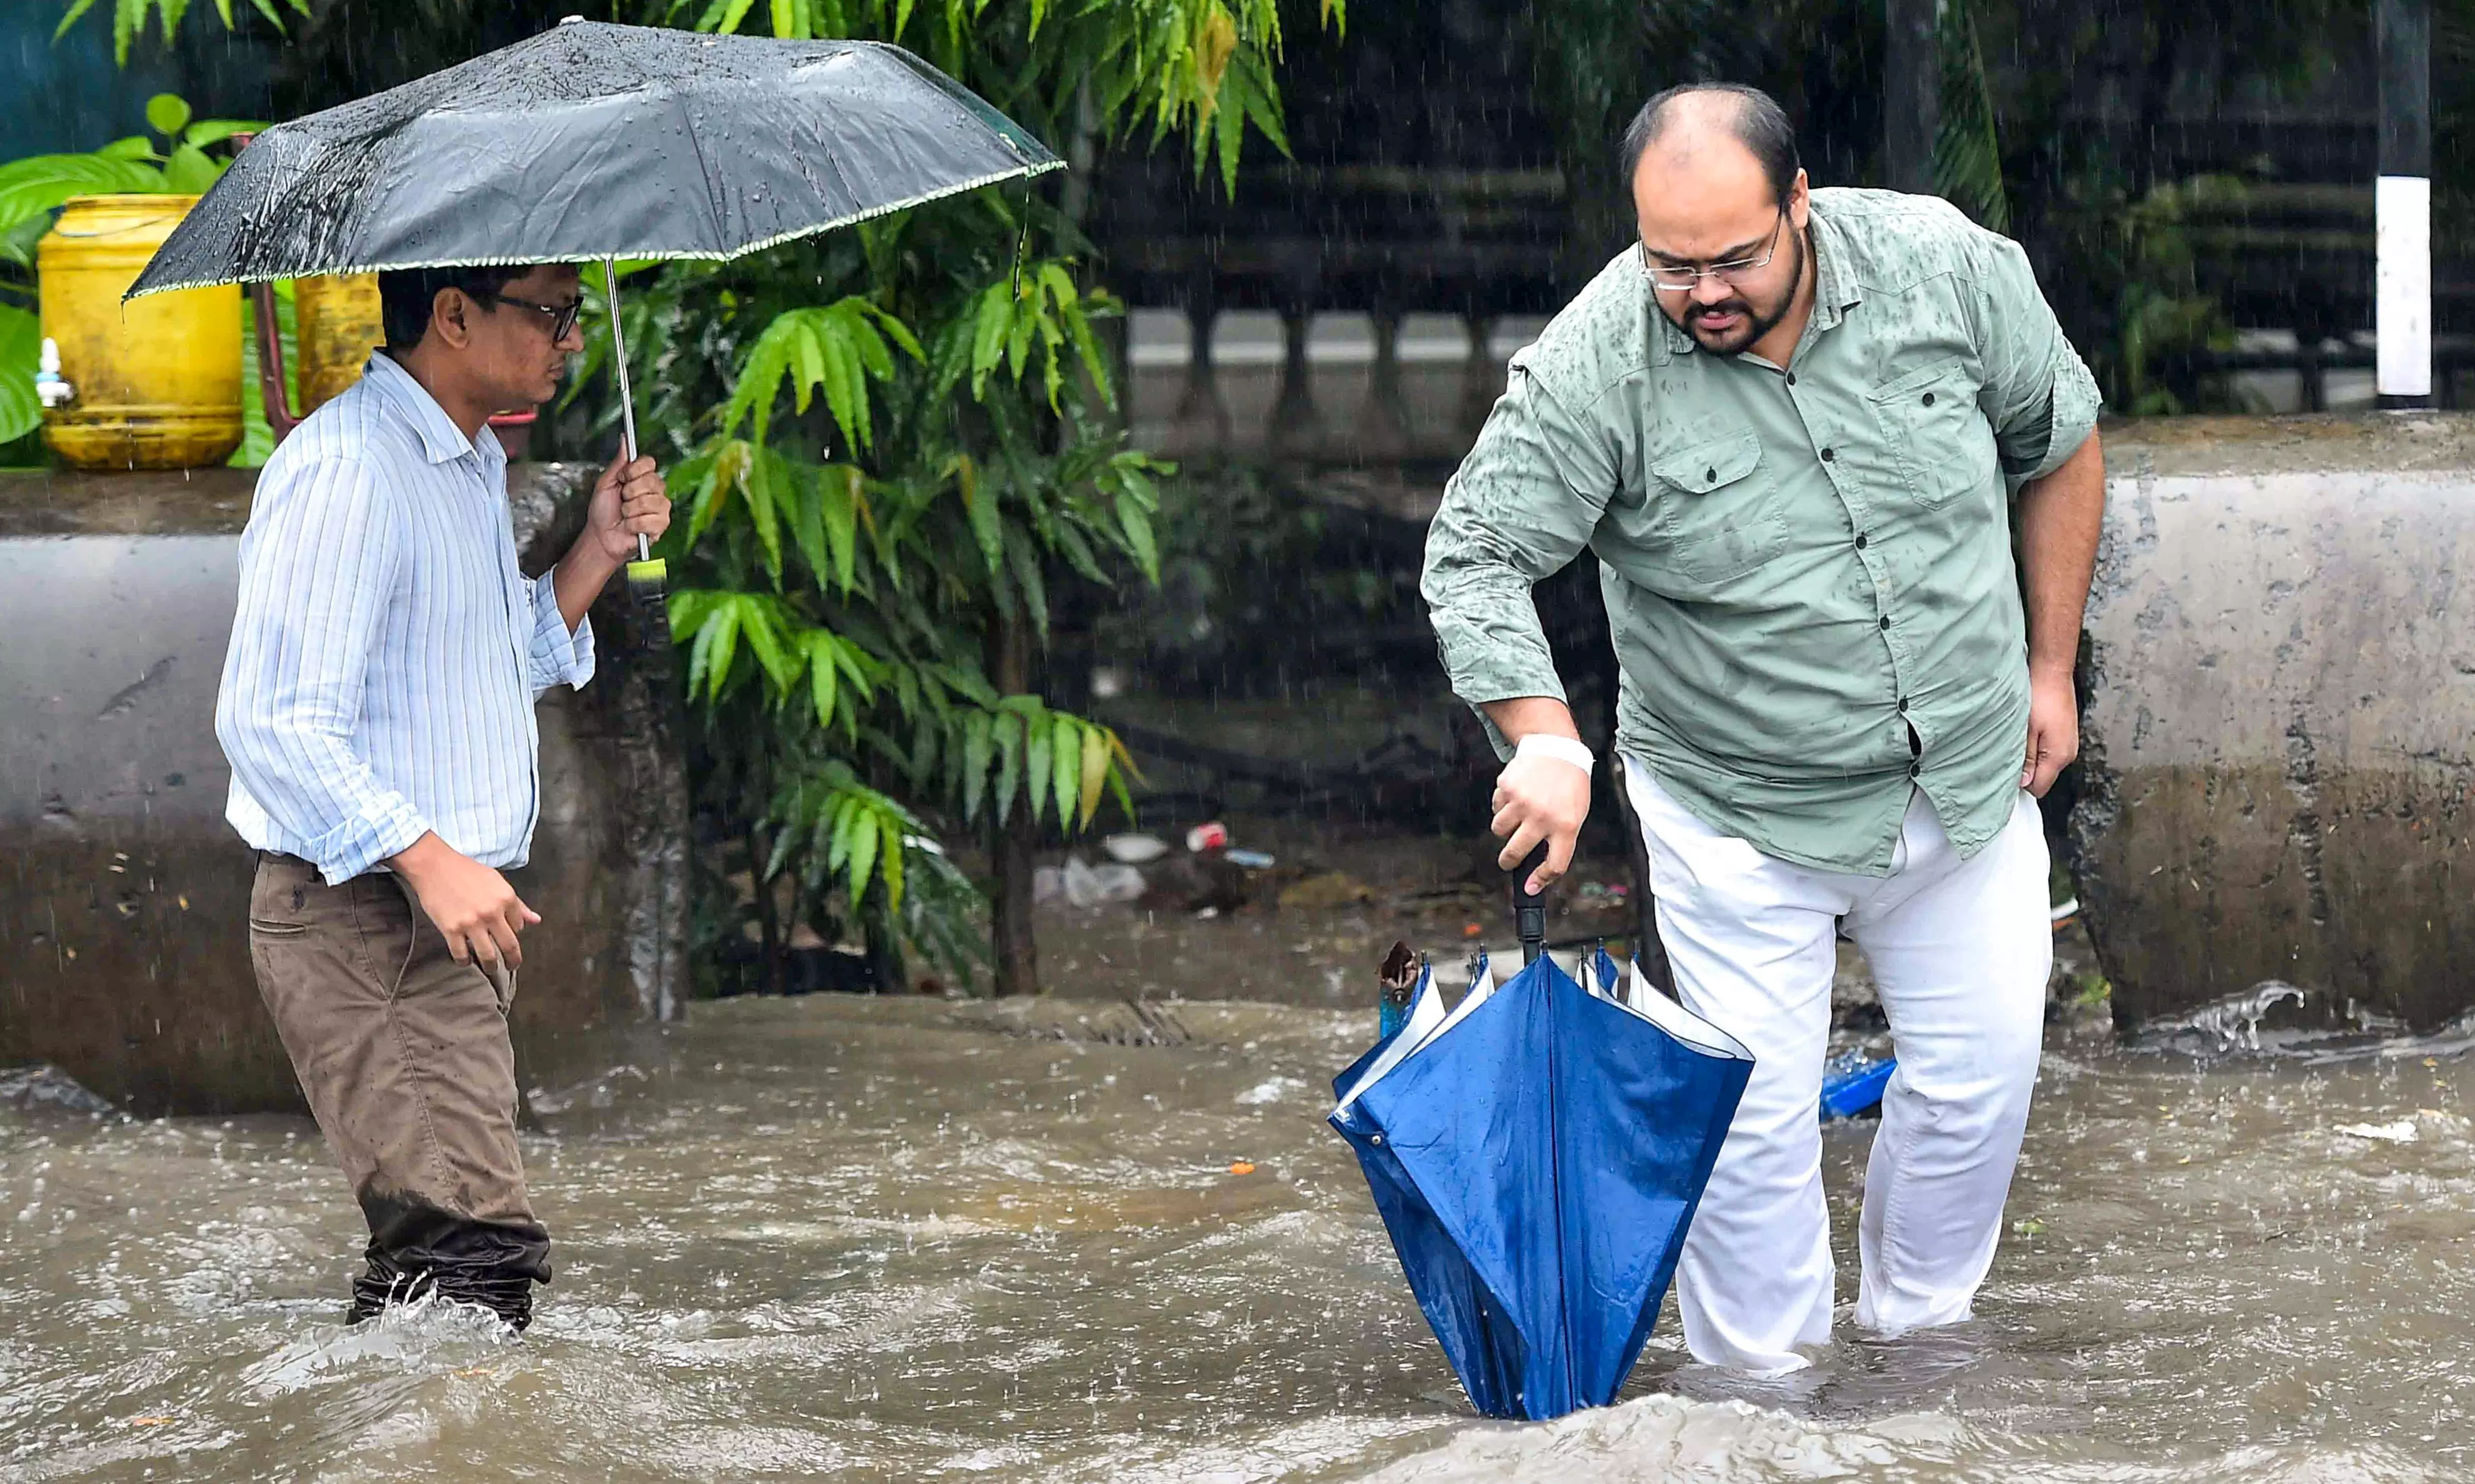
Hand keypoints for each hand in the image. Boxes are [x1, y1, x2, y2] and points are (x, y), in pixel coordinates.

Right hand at [390, 832, 539, 967]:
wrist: (434, 866)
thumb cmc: (466, 871)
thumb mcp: (497, 882)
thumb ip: (517, 904)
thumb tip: (536, 920)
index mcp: (506, 898)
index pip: (518, 927)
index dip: (513, 933)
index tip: (508, 936)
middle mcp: (492, 912)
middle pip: (509, 946)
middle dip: (513, 961)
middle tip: (511, 966)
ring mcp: (472, 923)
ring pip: (488, 956)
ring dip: (490, 966)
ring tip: (490, 968)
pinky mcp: (451, 929)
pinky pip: (461, 954)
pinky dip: (464, 961)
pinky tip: (465, 960)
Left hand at [586, 449, 670, 564]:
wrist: (602, 535)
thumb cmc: (603, 510)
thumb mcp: (606, 483)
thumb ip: (618, 462)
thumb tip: (624, 439)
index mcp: (644, 478)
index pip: (649, 462)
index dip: (633, 470)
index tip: (621, 479)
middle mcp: (656, 491)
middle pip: (650, 481)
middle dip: (628, 492)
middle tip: (622, 501)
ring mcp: (661, 508)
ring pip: (647, 502)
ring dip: (629, 511)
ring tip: (625, 515)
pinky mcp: (662, 524)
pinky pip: (648, 520)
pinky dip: (633, 524)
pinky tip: (631, 526)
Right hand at [1491, 749, 1591, 893]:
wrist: (1557, 749)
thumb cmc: (1569, 785)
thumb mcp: (1575, 814)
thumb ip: (1559, 839)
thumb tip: (1537, 868)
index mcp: (1566, 826)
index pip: (1554, 864)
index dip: (1540, 880)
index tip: (1530, 887)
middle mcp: (1543, 817)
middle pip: (1516, 852)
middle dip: (1508, 861)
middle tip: (1507, 860)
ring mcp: (1523, 803)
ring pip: (1500, 831)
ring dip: (1505, 829)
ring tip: (1518, 815)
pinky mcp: (1507, 788)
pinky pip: (1496, 808)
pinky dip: (1503, 807)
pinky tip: (1517, 795)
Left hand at [2020, 667, 2077, 796]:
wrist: (2053, 673)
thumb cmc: (2039, 697)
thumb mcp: (2026, 730)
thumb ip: (2026, 759)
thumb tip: (2023, 783)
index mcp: (2058, 756)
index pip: (2039, 788)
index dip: (2021, 784)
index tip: (2007, 772)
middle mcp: (2068, 754)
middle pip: (2043, 778)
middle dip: (2026, 771)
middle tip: (2010, 752)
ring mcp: (2069, 744)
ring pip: (2046, 764)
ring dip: (2031, 758)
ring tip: (2020, 738)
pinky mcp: (2066, 735)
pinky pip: (2049, 751)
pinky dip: (2038, 747)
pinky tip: (2030, 732)